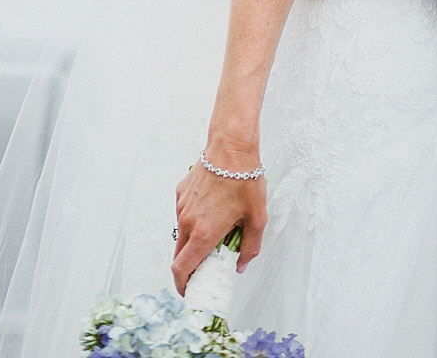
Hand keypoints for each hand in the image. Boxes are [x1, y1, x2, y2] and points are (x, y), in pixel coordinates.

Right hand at [172, 157, 266, 292]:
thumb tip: (240, 264)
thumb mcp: (257, 218)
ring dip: (193, 240)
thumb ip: (249, 247)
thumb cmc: (244, 178)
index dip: (183, 285)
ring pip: (182, 234)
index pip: (182, 270)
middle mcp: (187, 221)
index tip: (191, 290)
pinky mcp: (181, 193)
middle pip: (180, 255)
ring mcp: (182, 206)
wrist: (231, 145)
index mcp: (203, 232)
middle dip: (190, 267)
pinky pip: (184, 214)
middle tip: (206, 267)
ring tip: (216, 231)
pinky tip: (213, 208)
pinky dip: (194, 219)